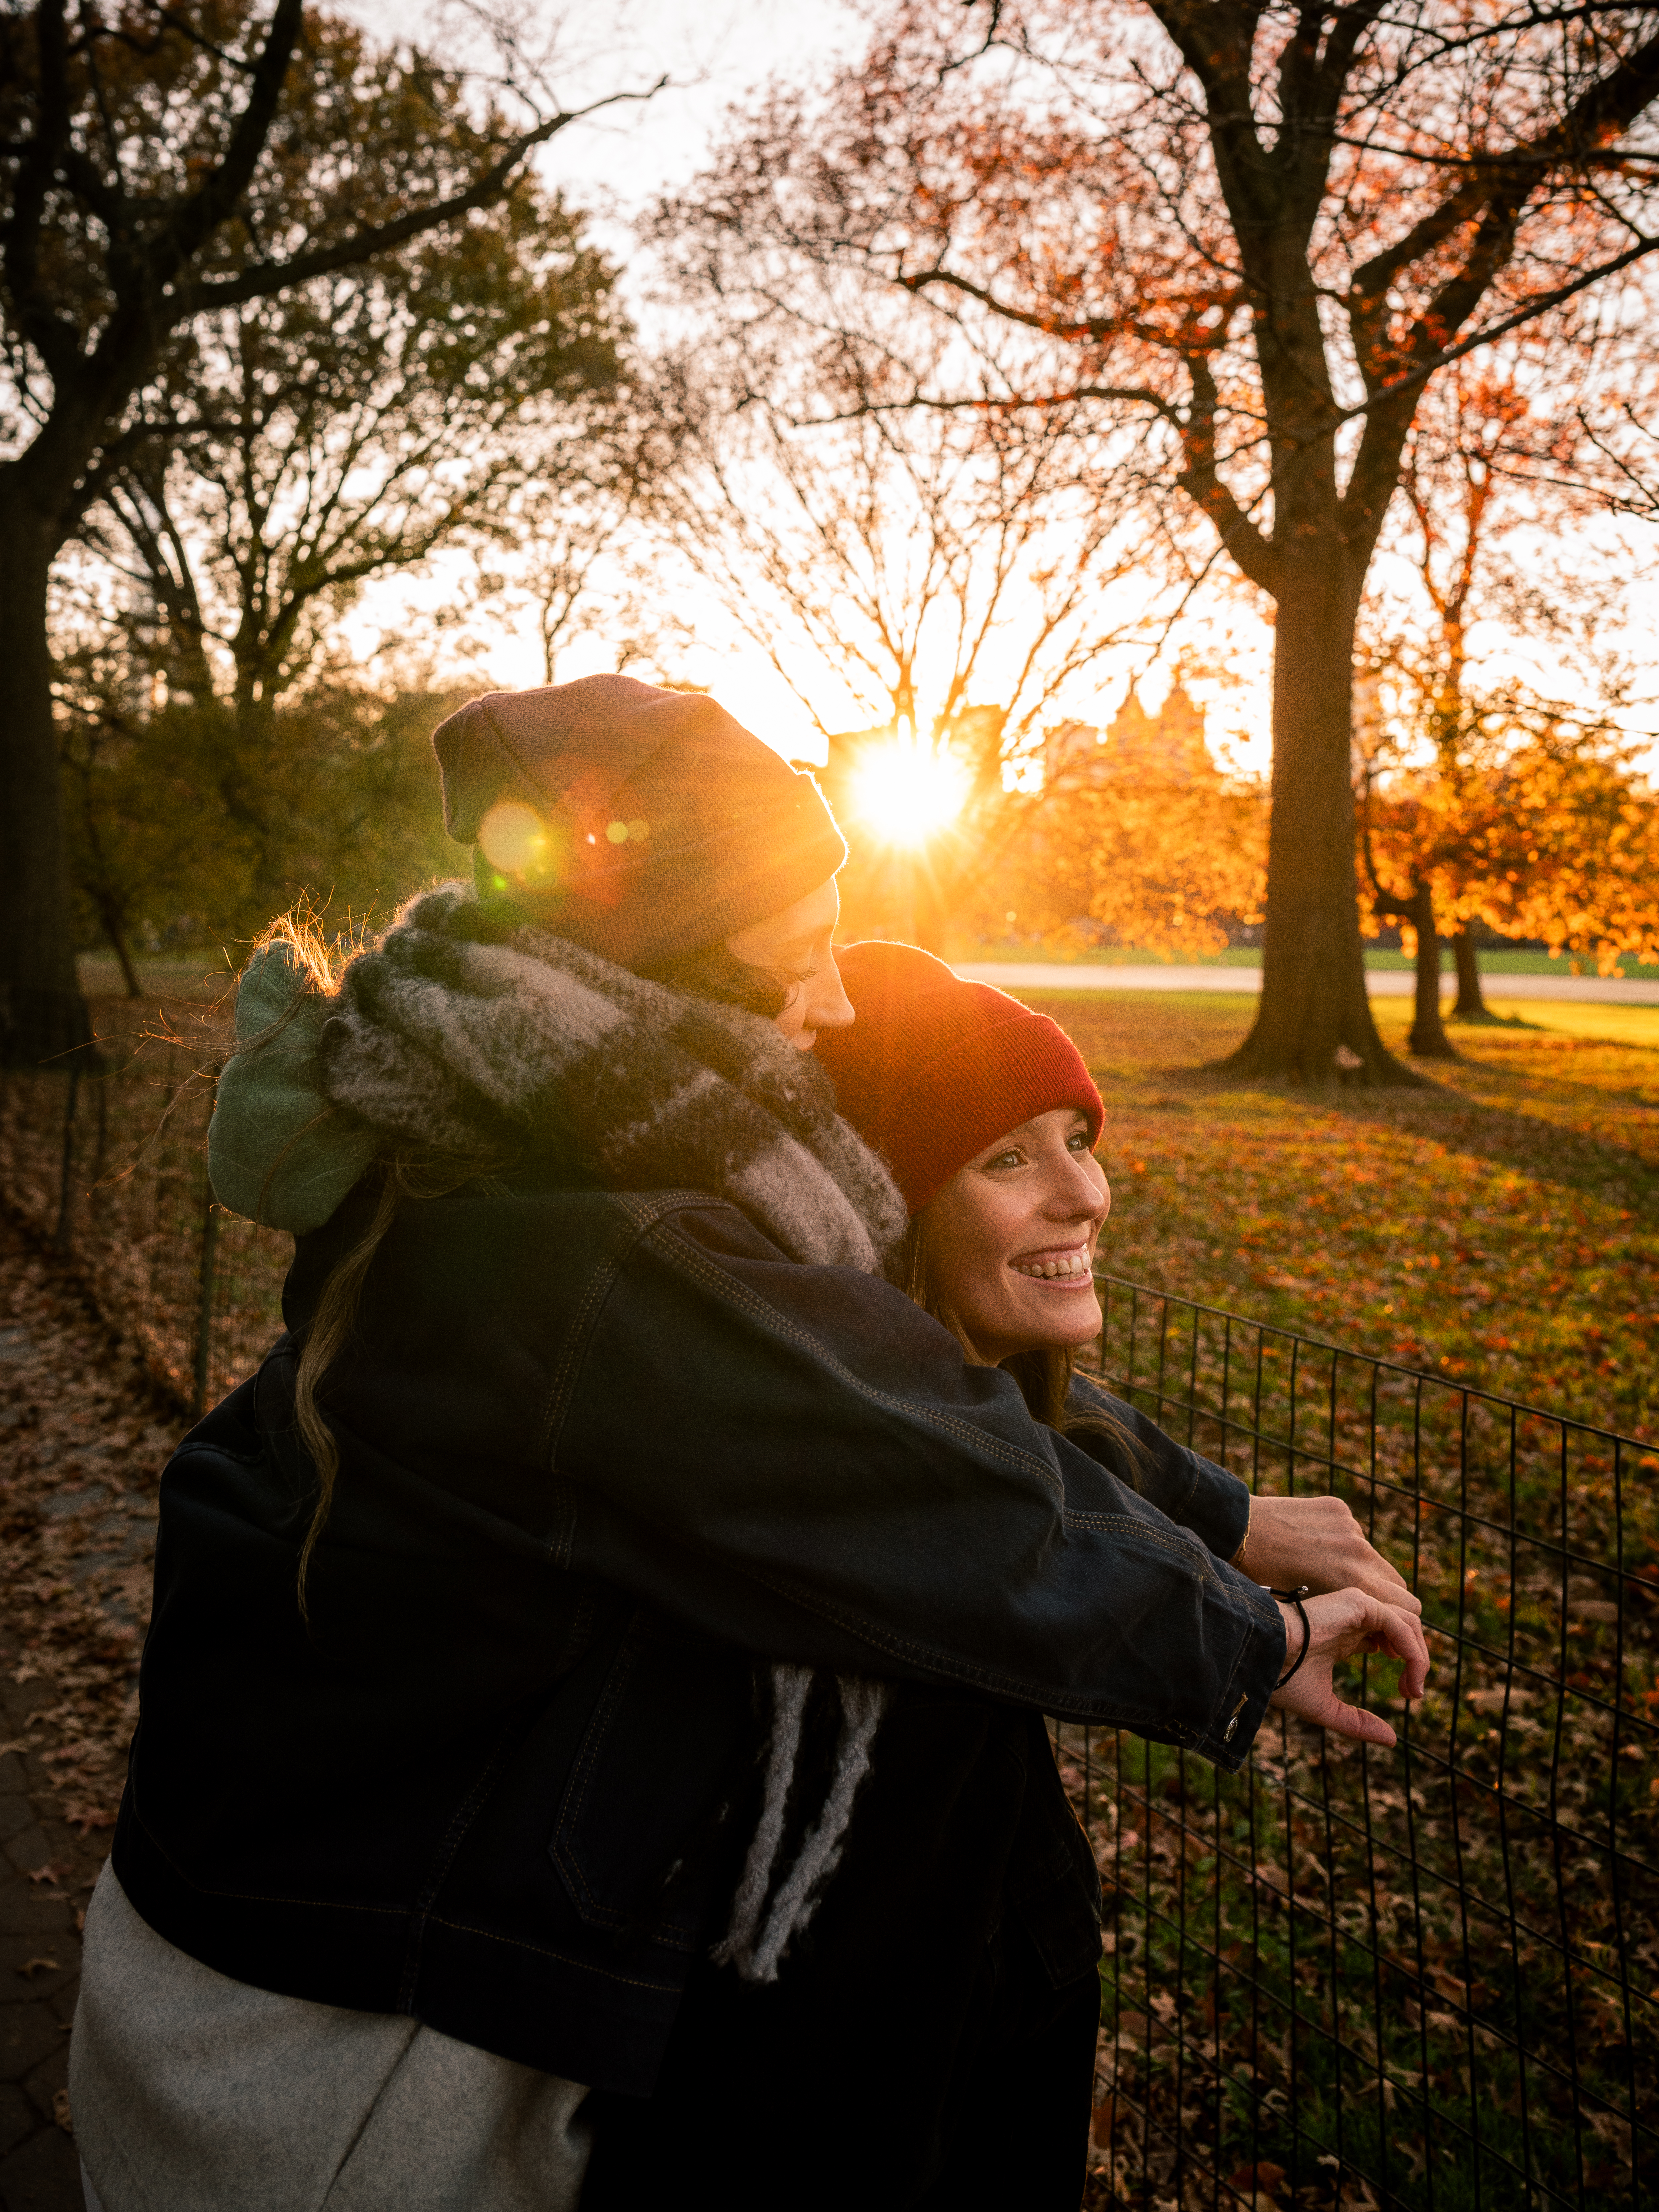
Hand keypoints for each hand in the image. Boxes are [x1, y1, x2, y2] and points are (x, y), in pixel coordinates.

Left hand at [1242, 1492, 1419, 1615]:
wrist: (1240, 1531)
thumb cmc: (1265, 1579)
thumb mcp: (1309, 1607)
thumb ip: (1349, 1614)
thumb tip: (1372, 1632)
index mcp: (1355, 1581)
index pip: (1409, 1607)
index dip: (1401, 1624)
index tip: (1384, 1634)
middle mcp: (1360, 1551)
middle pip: (1399, 1583)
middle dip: (1387, 1600)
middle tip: (1364, 1611)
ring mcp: (1351, 1526)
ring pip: (1374, 1558)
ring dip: (1362, 1571)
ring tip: (1329, 1578)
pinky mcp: (1340, 1508)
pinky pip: (1354, 1534)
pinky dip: (1343, 1545)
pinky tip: (1314, 1548)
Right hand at [1269, 1588, 1429, 1746]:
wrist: (1263, 1657)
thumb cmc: (1283, 1678)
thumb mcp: (1327, 1708)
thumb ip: (1358, 1722)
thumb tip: (1392, 1739)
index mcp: (1345, 1637)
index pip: (1388, 1640)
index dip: (1406, 1664)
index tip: (1408, 1695)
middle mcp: (1353, 1619)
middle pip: (1405, 1629)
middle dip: (1418, 1659)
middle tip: (1414, 1693)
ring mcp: (1356, 1608)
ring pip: (1408, 1621)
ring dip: (1419, 1654)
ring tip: (1413, 1683)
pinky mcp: (1358, 1603)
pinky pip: (1399, 1622)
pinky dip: (1411, 1647)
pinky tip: (1408, 1670)